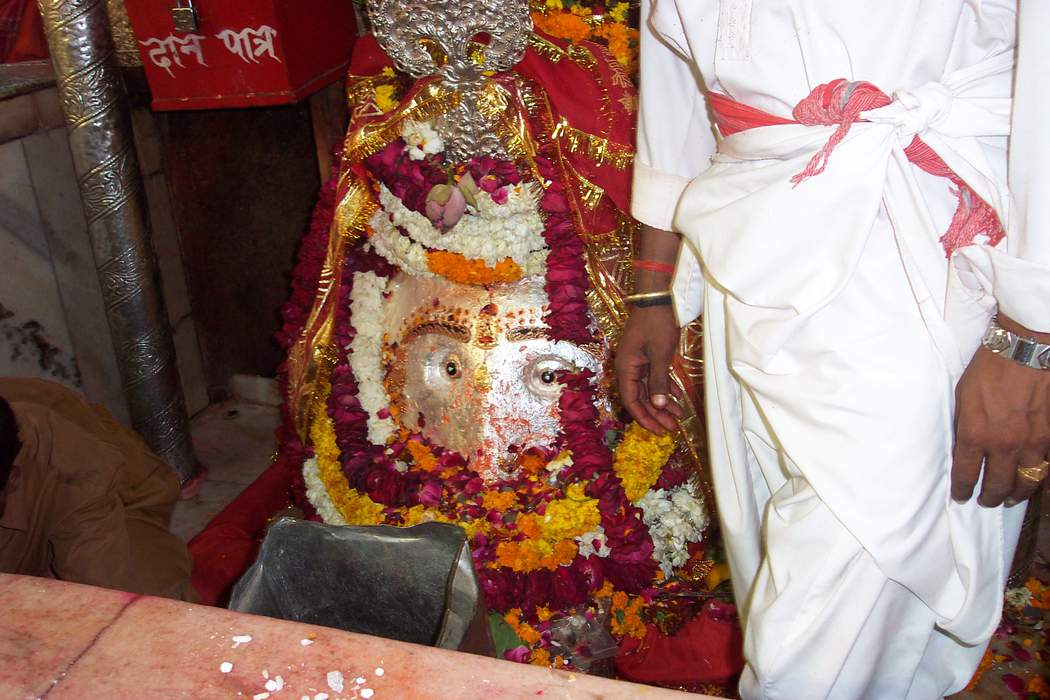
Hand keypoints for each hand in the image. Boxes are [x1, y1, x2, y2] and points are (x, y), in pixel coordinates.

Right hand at [615, 305, 684, 434]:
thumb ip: (658, 381)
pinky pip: (654, 379)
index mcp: (626, 368)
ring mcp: (638, 362)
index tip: (658, 431)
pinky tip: (676, 399)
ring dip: (661, 404)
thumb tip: (658, 406)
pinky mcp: (647, 357)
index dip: (644, 418)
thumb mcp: (660, 354)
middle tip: (671, 429)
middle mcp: (628, 368)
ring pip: (648, 390)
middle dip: (655, 415)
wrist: (657, 298)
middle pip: (640, 398)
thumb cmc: (657, 324)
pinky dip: (664, 389)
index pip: (632, 401)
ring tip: (677, 417)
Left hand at [951, 323, 1049, 506]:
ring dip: (1016, 494)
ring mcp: (1031, 442)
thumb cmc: (987, 370)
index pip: (965, 474)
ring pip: (1026, 481)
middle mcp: (1003, 444)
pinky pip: (1047, 467)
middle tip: (985, 502)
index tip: (961, 497)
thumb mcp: (961, 397)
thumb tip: (961, 448)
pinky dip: (1040, 479)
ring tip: (1009, 499)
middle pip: (996, 485)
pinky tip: (1035, 483)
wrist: (1024, 352)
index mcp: (975, 434)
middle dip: (989, 498)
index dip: (962, 490)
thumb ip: (963, 426)